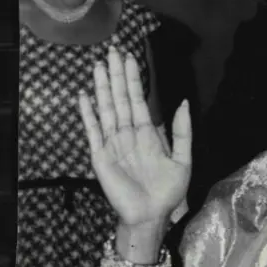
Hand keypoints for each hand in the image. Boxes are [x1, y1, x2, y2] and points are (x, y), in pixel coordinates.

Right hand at [78, 47, 191, 227]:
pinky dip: (88, 114)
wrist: (150, 215)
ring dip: (102, 88)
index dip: (134, 80)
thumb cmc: (167, 192)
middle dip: (117, 76)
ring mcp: (113, 143)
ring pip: (107, 110)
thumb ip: (182, 132)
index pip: (139, 100)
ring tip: (98, 66)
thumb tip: (183, 102)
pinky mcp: (100, 156)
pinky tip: (84, 96)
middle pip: (121, 99)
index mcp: (147, 134)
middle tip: (113, 50)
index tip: (130, 58)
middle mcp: (128, 134)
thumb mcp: (183, 160)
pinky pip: (93, 131)